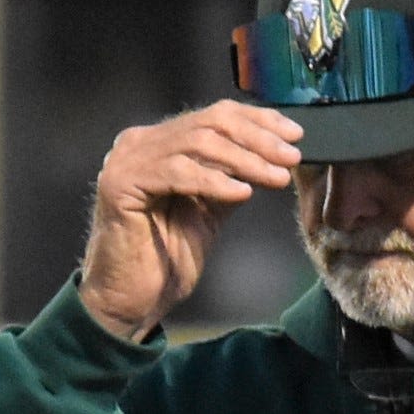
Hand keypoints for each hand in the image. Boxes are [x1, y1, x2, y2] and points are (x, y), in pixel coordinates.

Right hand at [78, 106, 299, 344]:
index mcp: (158, 143)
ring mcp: (124, 162)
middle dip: (258, 139)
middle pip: (209, 123)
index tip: (295, 135)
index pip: (215, 114)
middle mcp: (138, 144)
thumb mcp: (212, 206)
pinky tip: (241, 193)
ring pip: (197, 143)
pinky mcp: (119, 184)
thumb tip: (277, 153)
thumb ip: (233, 175)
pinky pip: (176, 171)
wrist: (133, 298)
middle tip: (290, 158)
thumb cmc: (167, 256)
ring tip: (275, 178)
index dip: (259, 120)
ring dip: (244, 159)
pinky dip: (214, 180)